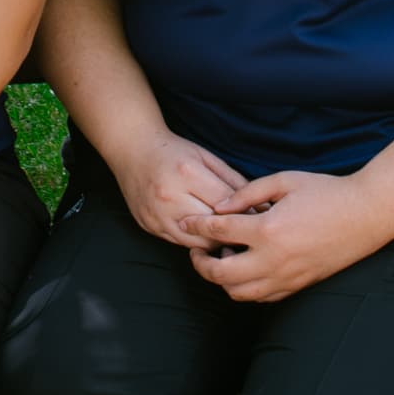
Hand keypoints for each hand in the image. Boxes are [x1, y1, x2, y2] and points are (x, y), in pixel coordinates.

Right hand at [114, 127, 251, 249]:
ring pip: (197, 242)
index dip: (246, 214)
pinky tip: (205, 236)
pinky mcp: (149, 226)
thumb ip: (234, 182)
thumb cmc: (174, 152)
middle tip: (249, 234)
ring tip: (229, 238)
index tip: (261, 221)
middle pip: (212, 227)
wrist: (132, 150)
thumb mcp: (207, 157)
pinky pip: (180, 243)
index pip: (225, 204)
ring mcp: (156, 214)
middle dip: (233, 232)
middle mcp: (170, 196)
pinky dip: (196, 242)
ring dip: (215, 242)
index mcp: (188, 173)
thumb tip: (261, 206)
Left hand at [187, 169, 369, 303]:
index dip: (196, 226)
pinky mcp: (298, 285)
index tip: (186, 223)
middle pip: (220, 273)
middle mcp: (273, 259)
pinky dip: (246, 288)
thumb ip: (248, 193)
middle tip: (197, 250)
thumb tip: (220, 207)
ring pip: (239, 292)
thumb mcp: (284, 181)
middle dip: (201, 263)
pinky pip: (262, 298)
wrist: (366, 215)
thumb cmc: (326, 192)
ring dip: (222, 279)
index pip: (218, 232)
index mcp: (268, 229)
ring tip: (223, 260)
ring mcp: (286, 277)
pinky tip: (246, 270)